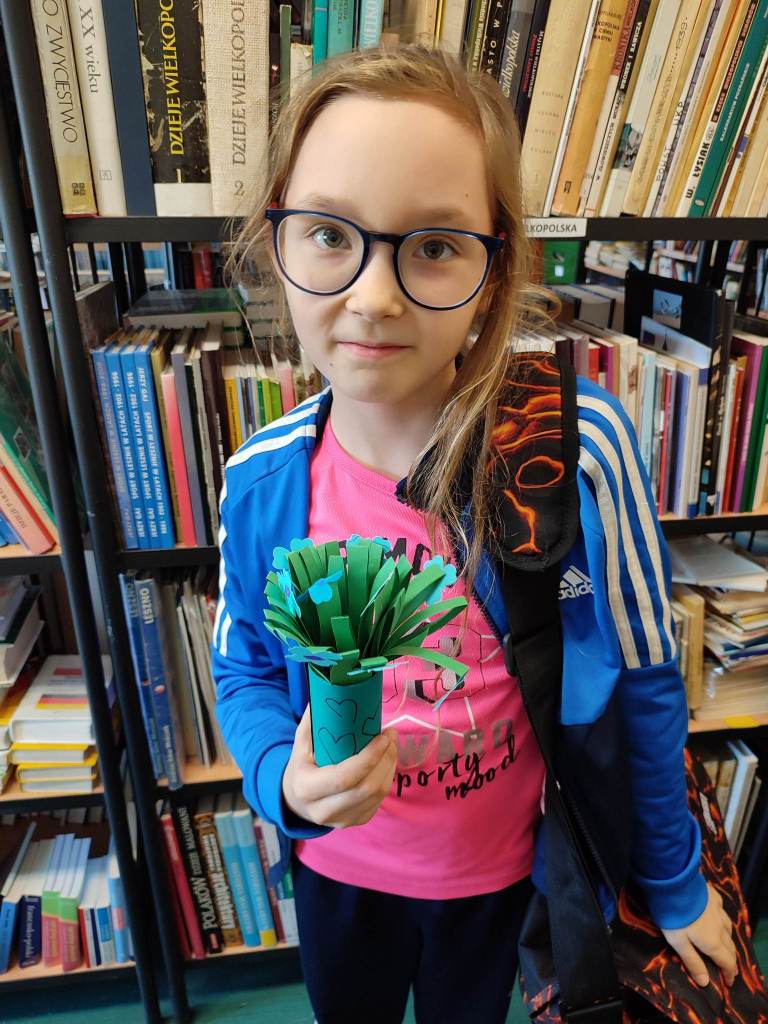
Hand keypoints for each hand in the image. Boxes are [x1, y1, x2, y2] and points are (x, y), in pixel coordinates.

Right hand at [282, 704, 397, 827]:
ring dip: (390, 767)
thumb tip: (326, 690)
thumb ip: (312, 721)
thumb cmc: (301, 766)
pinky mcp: (355, 822)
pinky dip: (387, 778)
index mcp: (307, 788)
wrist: (295, 801)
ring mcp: (341, 821)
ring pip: (377, 795)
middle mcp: (323, 810)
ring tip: (391, 745)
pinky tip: (386, 761)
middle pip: (366, 788)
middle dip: (386, 759)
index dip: (369, 757)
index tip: (383, 736)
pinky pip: (379, 801)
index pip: (345, 777)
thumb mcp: (300, 744)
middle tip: (391, 736)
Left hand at [661, 883, 737, 988]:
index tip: (729, 983)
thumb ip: (692, 961)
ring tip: (725, 947)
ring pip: (728, 929)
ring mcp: (718, 910)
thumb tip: (705, 982)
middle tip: (729, 969)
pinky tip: (718, 918)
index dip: (729, 974)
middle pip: (730, 948)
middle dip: (731, 960)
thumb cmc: (674, 915)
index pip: (727, 962)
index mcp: (712, 941)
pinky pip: (722, 913)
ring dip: (728, 942)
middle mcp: (720, 927)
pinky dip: (723, 921)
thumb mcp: (678, 942)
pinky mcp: (713, 897)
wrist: (674, 882)